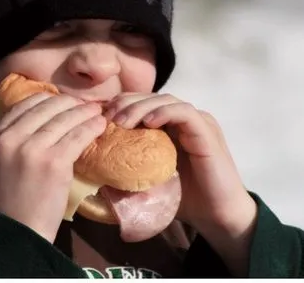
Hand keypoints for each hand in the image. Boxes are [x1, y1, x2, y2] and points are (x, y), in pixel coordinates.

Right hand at [0, 93, 106, 242]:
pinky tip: (100, 125)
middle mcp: (9, 138)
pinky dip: (91, 127)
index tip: (62, 103)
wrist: (14, 235)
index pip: (24, 105)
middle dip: (68, 103)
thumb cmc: (6, 203)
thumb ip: (8, 139)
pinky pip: (78, 136)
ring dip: (84, 112)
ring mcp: (32, 149)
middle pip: (46, 107)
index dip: (48, 100)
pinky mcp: (54, 162)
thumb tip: (33, 119)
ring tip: (96, 112)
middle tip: (83, 105)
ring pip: (64, 119)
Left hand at [103, 93, 256, 236]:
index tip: (101, 118)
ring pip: (166, 99)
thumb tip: (97, 174)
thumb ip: (130, 172)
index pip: (141, 104)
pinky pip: (184, 113)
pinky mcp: (206, 132)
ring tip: (121, 121)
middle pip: (151, 97)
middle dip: (126, 103)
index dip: (120, 106)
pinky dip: (165, 112)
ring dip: (141, 106)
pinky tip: (149, 122)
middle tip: (108, 117)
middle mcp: (183, 120)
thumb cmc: (183, 199)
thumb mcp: (149, 181)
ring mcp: (197, 123)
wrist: (216, 216)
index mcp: (169, 127)